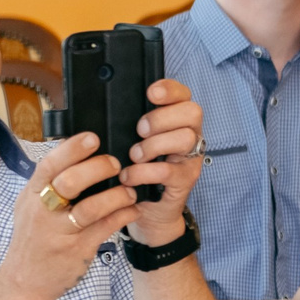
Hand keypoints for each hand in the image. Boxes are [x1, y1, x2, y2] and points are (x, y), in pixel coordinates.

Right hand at [0, 133, 145, 299]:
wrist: (24, 282)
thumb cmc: (33, 238)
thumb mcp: (30, 206)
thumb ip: (48, 182)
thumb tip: (74, 150)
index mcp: (31, 196)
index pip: (49, 165)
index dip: (72, 149)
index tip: (93, 138)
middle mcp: (42, 212)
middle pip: (69, 182)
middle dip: (97, 168)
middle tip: (117, 164)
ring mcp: (59, 233)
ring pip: (90, 208)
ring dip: (116, 195)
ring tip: (129, 191)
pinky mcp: (77, 250)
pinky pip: (105, 229)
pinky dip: (123, 216)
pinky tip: (132, 210)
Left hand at [119, 79, 203, 244]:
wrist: (148, 210)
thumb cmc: (138, 170)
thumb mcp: (132, 143)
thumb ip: (129, 125)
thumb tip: (107, 107)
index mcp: (177, 121)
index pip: (184, 95)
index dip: (171, 90)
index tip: (151, 93)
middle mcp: (190, 136)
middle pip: (191, 112)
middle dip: (161, 118)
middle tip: (140, 131)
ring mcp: (191, 159)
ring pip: (184, 138)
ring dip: (154, 145)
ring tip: (135, 156)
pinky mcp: (186, 181)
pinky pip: (169, 170)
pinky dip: (145, 172)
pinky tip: (130, 177)